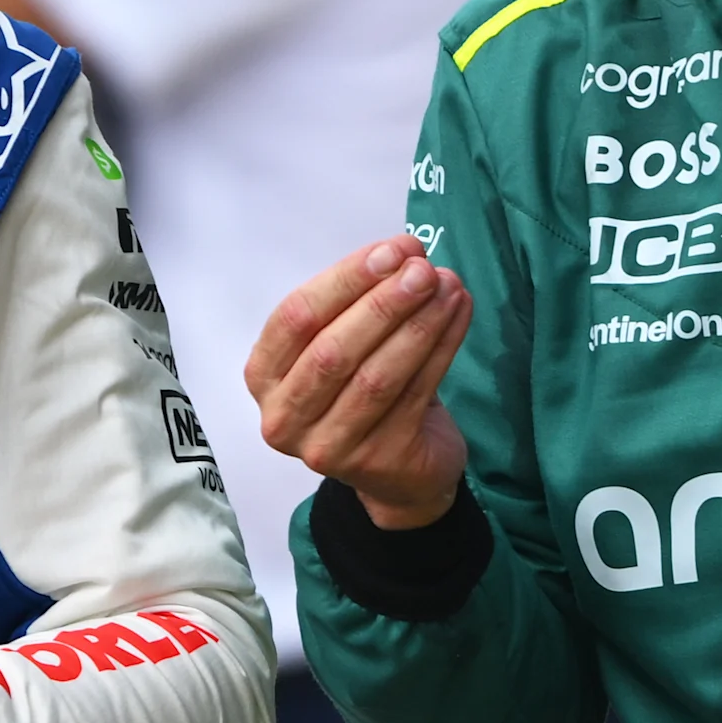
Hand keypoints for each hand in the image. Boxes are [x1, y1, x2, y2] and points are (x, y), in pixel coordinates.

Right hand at [245, 236, 471, 528]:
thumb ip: (358, 304)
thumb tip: (402, 254)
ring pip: (376, 376)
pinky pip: (413, 395)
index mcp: (263, 376)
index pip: (296, 318)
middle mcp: (284, 417)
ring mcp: (328, 447)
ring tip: (449, 286)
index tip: (392, 250)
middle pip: (333, 350)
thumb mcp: (342, 346)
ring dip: (417, 324)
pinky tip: (458, 315)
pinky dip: (440, 348)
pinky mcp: (377, 461)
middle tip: (423, 269)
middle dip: (382, 302)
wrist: (400, 472)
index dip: (345, 280)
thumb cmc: (363, 392)